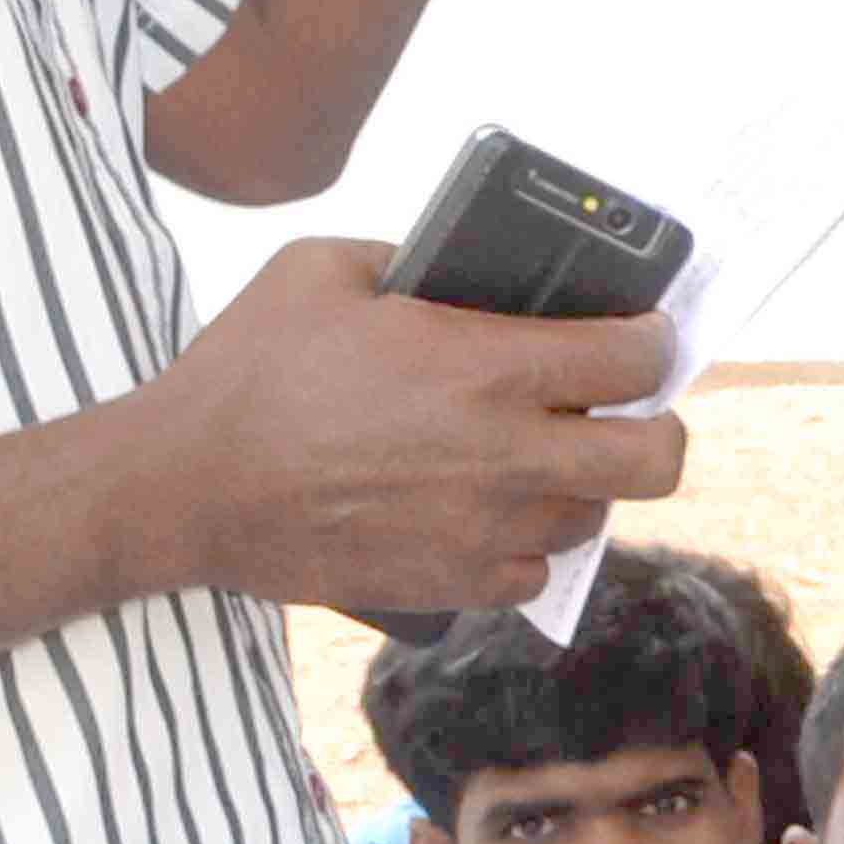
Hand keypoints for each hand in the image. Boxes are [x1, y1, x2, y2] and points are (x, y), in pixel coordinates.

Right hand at [115, 241, 684, 622]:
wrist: (183, 487)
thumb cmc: (246, 370)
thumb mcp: (322, 270)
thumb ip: (410, 258)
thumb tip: (462, 270)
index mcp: (484, 367)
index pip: (635, 359)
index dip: (657, 342)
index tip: (649, 336)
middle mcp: (504, 454)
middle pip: (657, 460)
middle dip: (660, 430)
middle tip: (632, 412)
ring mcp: (484, 530)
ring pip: (594, 518)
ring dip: (581, 486)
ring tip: (541, 458)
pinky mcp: (452, 585)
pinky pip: (531, 573)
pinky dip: (525, 546)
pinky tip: (490, 514)